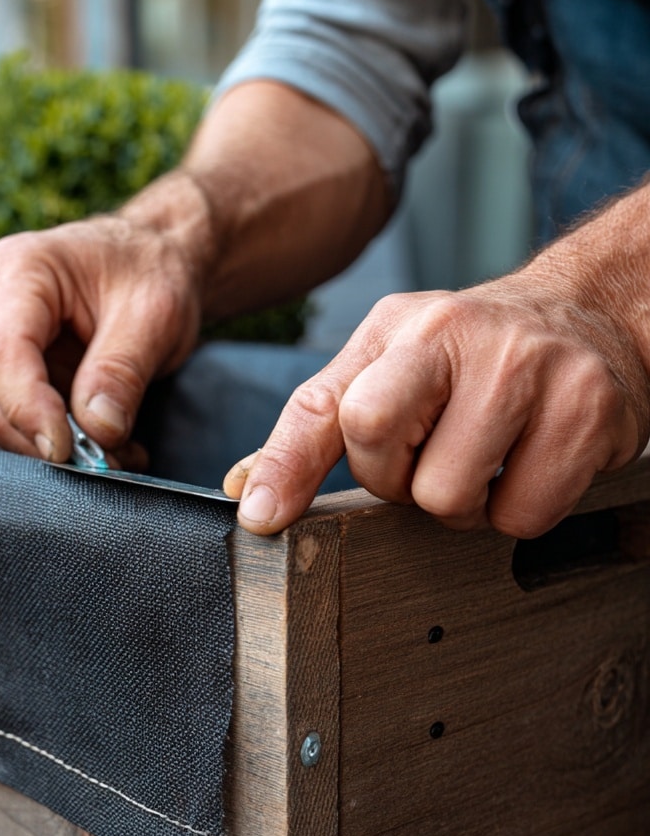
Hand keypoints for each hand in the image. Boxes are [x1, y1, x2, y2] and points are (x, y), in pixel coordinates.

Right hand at [0, 199, 204, 466]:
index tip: (65, 448)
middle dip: (53, 440)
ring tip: (123, 453)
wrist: (153, 261)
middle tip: (116, 461)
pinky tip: (110, 444)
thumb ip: (121, 370)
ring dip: (61, 450)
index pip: (2, 353)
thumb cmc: (151, 271)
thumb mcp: (154, 314)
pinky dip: (64, 445)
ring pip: (5, 422)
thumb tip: (97, 430)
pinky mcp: (9, 377)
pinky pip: (22, 427)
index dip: (28, 409)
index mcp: (18, 271)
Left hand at [224, 273, 649, 536]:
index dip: (286, 466)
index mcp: (396, 329)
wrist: (588, 316)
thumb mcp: (385, 364)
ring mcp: (527, 369)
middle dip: (396, 482)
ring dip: (462, 503)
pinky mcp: (587, 410)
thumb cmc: (471, 354)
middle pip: (381, 453)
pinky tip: (530, 463)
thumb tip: (246, 489)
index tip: (261, 520)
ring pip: (449, 497)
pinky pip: (522, 515)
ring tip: (485, 459)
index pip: (323, 405)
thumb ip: (316, 425)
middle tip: (430, 457)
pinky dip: (520, 509)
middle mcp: (457, 335)